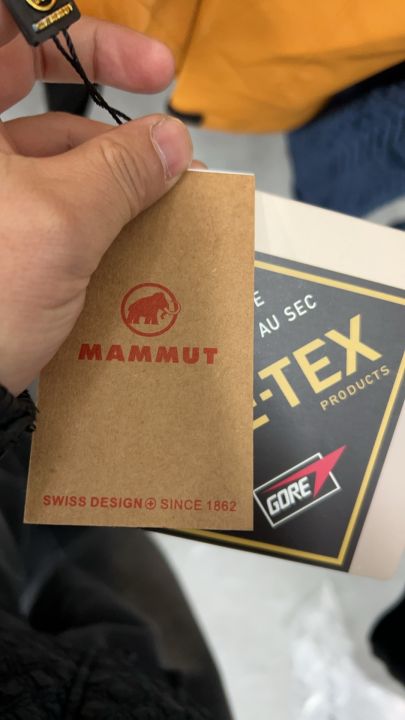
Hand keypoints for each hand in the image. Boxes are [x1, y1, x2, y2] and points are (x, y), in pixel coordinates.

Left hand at [0, 4, 193, 394]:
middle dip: (112, 123)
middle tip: (169, 142)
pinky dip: (94, 223)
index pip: (13, 33)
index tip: (150, 66)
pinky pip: (51, 212)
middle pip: (38, 98)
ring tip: (164, 213)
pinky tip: (130, 246)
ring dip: (114, 184)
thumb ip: (121, 171)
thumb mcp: (61, 224)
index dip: (84, 35)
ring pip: (54, 164)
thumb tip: (170, 144)